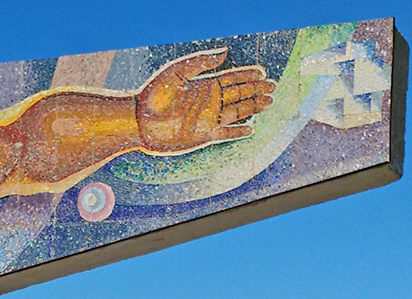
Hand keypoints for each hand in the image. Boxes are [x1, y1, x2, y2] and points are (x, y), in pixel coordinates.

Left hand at [136, 50, 275, 151]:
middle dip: (256, 90)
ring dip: (253, 107)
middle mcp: (208, 101)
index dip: (247, 75)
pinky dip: (238, 131)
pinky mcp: (203, 135)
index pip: (231, 78)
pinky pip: (225, 133)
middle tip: (272, 87)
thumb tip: (226, 52)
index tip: (262, 72)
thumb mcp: (177, 72)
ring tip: (268, 102)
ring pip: (237, 112)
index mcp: (204, 85)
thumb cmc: (154, 95)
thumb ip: (201, 62)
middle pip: (239, 94)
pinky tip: (251, 128)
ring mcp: (207, 118)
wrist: (139, 122)